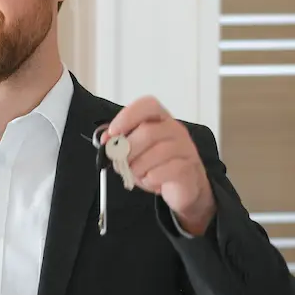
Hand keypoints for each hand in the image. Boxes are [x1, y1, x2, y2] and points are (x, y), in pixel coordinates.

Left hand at [102, 96, 213, 235]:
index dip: (128, 116)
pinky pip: (164, 171)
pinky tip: (151, 180)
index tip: (113, 133)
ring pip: (156, 153)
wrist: (184, 188)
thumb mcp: (135, 152)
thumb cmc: (158, 166)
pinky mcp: (188, 168)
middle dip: (128, 151)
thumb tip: (106, 139)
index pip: (148, 105)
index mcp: (161, 120)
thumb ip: (120, 142)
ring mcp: (185, 148)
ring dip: (139, 168)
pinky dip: (151, 179)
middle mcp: (175, 130)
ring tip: (138, 174)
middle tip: (123, 163)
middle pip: (147, 132)